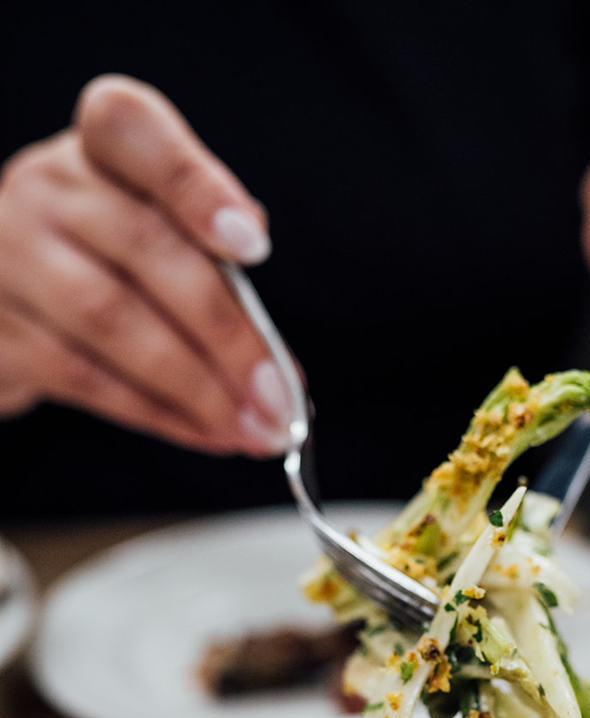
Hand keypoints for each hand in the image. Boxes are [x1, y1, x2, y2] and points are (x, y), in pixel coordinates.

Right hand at [0, 75, 292, 453]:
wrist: (8, 304)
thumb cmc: (106, 260)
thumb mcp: (156, 230)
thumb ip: (212, 261)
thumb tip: (274, 349)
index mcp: (99, 147)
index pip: (134, 129)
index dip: (196, 186)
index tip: (255, 245)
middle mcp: (47, 187)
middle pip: (145, 248)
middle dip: (226, 333)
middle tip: (279, 392)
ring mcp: (12, 257)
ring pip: (112, 321)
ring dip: (197, 386)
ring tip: (254, 427)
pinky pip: (86, 377)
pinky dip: (158, 413)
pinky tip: (207, 433)